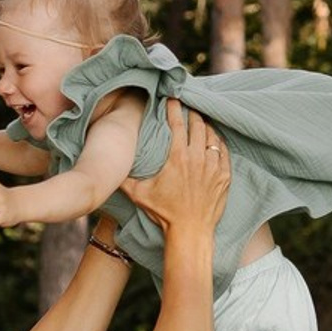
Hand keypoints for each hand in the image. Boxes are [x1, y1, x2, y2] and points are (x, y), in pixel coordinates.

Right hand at [124, 102, 230, 234]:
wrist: (190, 231)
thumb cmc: (163, 213)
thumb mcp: (139, 194)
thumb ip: (122, 178)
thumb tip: (107, 169)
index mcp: (178, 157)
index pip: (176, 124)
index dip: (173, 109)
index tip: (172, 99)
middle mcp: (198, 158)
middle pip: (198, 125)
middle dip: (192, 113)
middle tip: (188, 108)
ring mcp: (214, 166)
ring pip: (212, 136)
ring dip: (206, 126)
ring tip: (201, 121)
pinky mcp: (225, 175)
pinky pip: (224, 151)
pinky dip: (218, 142)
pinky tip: (214, 140)